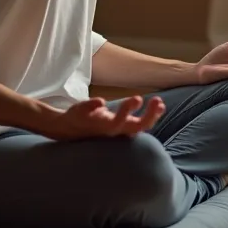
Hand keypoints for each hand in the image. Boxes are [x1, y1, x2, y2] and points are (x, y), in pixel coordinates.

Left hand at [39, 95, 164, 140]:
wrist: (66, 128)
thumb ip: (137, 114)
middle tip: (156, 100)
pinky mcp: (80, 117)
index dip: (153, 116)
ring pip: (114, 125)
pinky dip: (93, 106)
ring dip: (125, 112)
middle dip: (147, 116)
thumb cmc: (97, 124)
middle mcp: (111, 129)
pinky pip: (87, 112)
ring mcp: (97, 124)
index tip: (161, 103)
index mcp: (121, 128)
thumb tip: (161, 105)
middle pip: (134, 128)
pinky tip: (101, 101)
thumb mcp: (119, 120)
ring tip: (136, 98)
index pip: (142, 125)